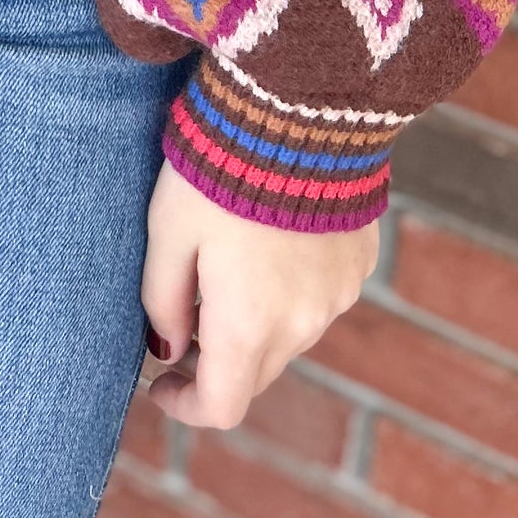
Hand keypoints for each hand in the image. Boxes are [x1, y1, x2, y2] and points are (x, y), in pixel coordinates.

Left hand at [138, 159, 376, 427]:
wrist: (296, 110)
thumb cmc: (218, 168)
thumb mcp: (167, 230)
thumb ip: (161, 300)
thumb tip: (166, 349)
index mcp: (248, 326)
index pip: (222, 407)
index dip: (185, 405)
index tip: (160, 382)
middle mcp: (301, 325)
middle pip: (254, 375)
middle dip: (216, 364)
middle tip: (183, 322)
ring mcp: (337, 296)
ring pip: (289, 338)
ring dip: (255, 326)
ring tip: (225, 271)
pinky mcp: (357, 264)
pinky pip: (318, 299)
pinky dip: (289, 292)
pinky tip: (269, 243)